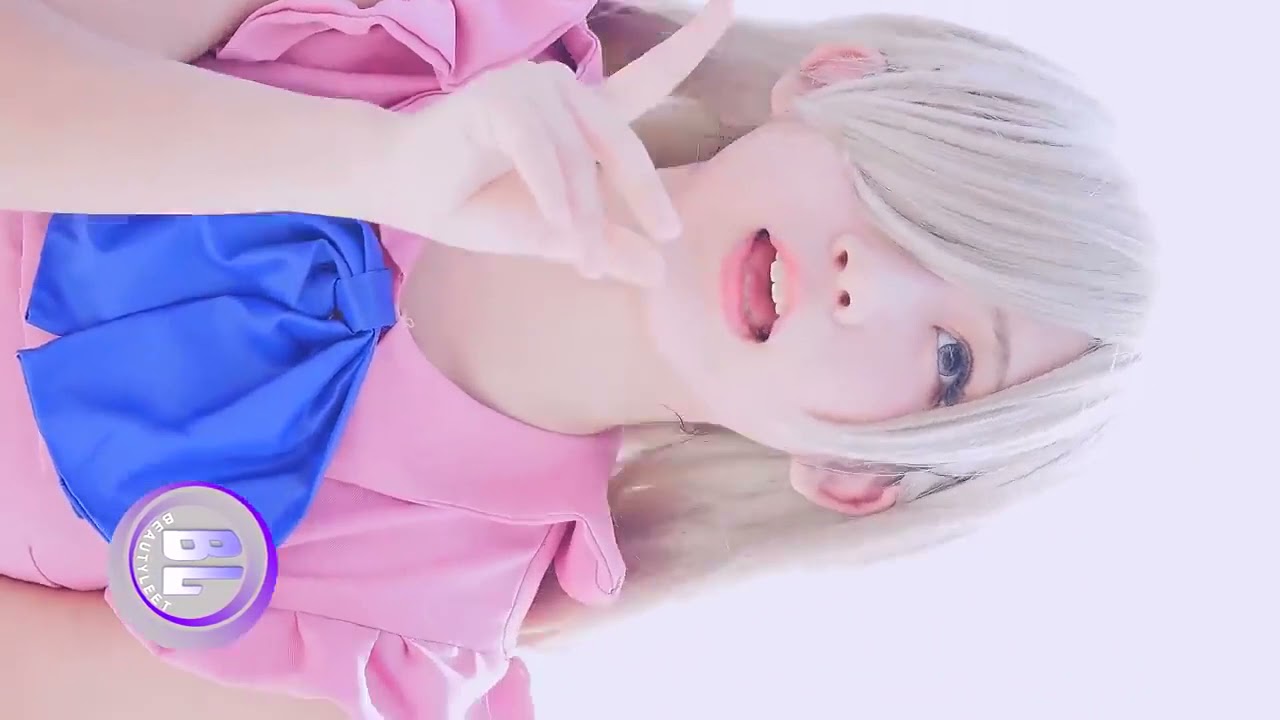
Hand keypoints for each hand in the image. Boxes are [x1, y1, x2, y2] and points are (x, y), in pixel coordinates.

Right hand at [387, 0, 734, 285]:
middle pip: (621, 140)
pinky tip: (555, 228)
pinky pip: (542, 153)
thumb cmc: (474, 203)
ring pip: (579, 157)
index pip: (647, 78)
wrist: (402, 191)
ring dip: (581, 213)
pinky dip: (552, 193)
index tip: (729, 7)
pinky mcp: (497, 100)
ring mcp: (528, 88)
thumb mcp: (552, 234)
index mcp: (580, 116)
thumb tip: (657, 271)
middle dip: (643, 193)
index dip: (688, 44)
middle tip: (666, 236)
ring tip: (578, 262)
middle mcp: (560, 90)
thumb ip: (604, 245)